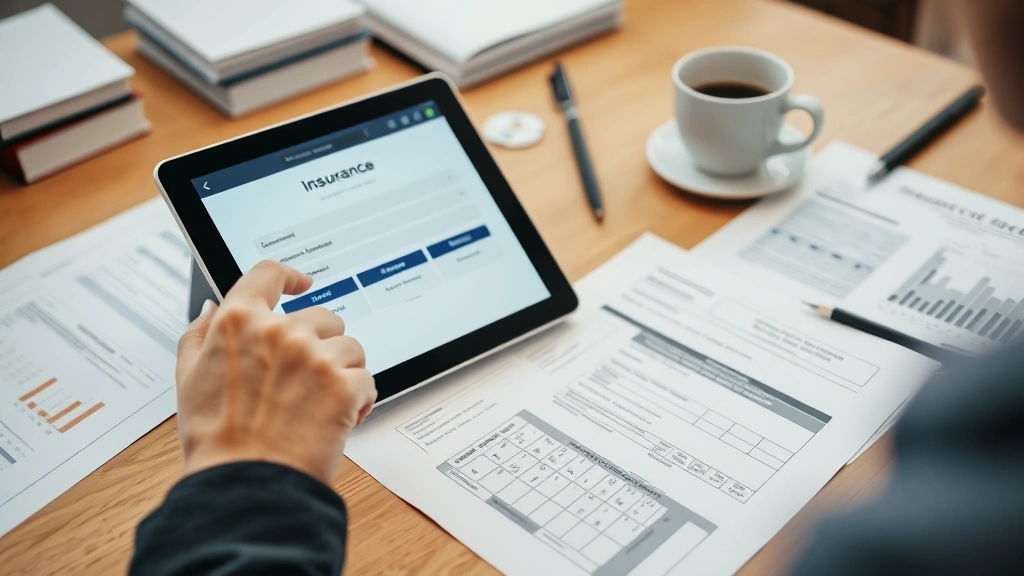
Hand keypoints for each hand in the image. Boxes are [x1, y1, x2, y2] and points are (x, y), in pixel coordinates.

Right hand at [174, 261, 376, 483]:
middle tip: (306, 380)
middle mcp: (280, 331)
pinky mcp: (344, 383)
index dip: (289, 277)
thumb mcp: (188, 380)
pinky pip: (366, 378)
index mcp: (238, 322)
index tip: (301, 283)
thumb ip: (199, 335)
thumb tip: (212, 308)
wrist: (247, 482)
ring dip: (343, 371)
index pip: (268, 274)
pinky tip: (340, 417)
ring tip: (321, 402)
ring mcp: (315, 356)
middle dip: (321, 344)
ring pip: (350, 346)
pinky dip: (360, 398)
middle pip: (322, 316)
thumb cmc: (216, 439)